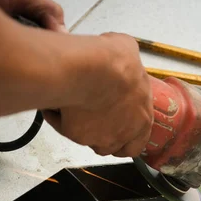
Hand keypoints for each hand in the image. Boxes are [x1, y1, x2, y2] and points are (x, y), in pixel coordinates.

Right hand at [43, 33, 153, 156]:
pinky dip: (59, 117)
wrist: (89, 68)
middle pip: (112, 147)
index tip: (121, 131)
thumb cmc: (113, 63)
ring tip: (76, 109)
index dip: (127, 139)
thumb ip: (128, 65)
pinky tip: (58, 102)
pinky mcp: (75, 134)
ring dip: (83, 129)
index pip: (137, 144)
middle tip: (96, 118)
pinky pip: (63, 126)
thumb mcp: (130, 53)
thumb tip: (121, 55)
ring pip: (89, 141)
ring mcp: (98, 137)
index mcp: (142, 118)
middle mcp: (121, 133)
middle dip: (103, 136)